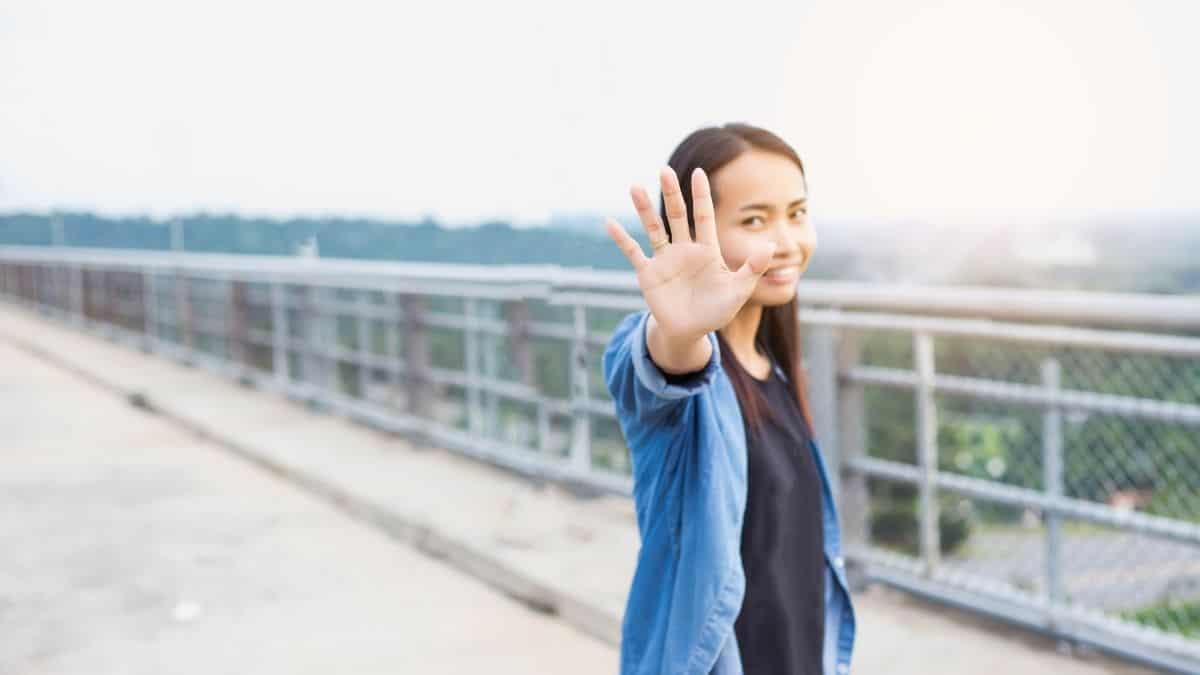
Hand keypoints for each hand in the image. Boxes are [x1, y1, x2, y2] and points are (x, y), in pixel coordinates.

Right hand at [605, 166, 776, 343]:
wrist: (690, 332)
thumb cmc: (716, 311)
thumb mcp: (739, 290)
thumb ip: (753, 268)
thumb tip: (770, 245)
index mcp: (706, 250)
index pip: (703, 216)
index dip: (701, 195)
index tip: (699, 171)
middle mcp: (684, 250)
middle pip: (677, 215)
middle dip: (671, 193)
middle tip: (664, 170)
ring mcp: (665, 260)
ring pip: (653, 228)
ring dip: (643, 209)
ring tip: (634, 186)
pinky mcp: (648, 274)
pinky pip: (633, 252)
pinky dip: (622, 238)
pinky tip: (610, 222)